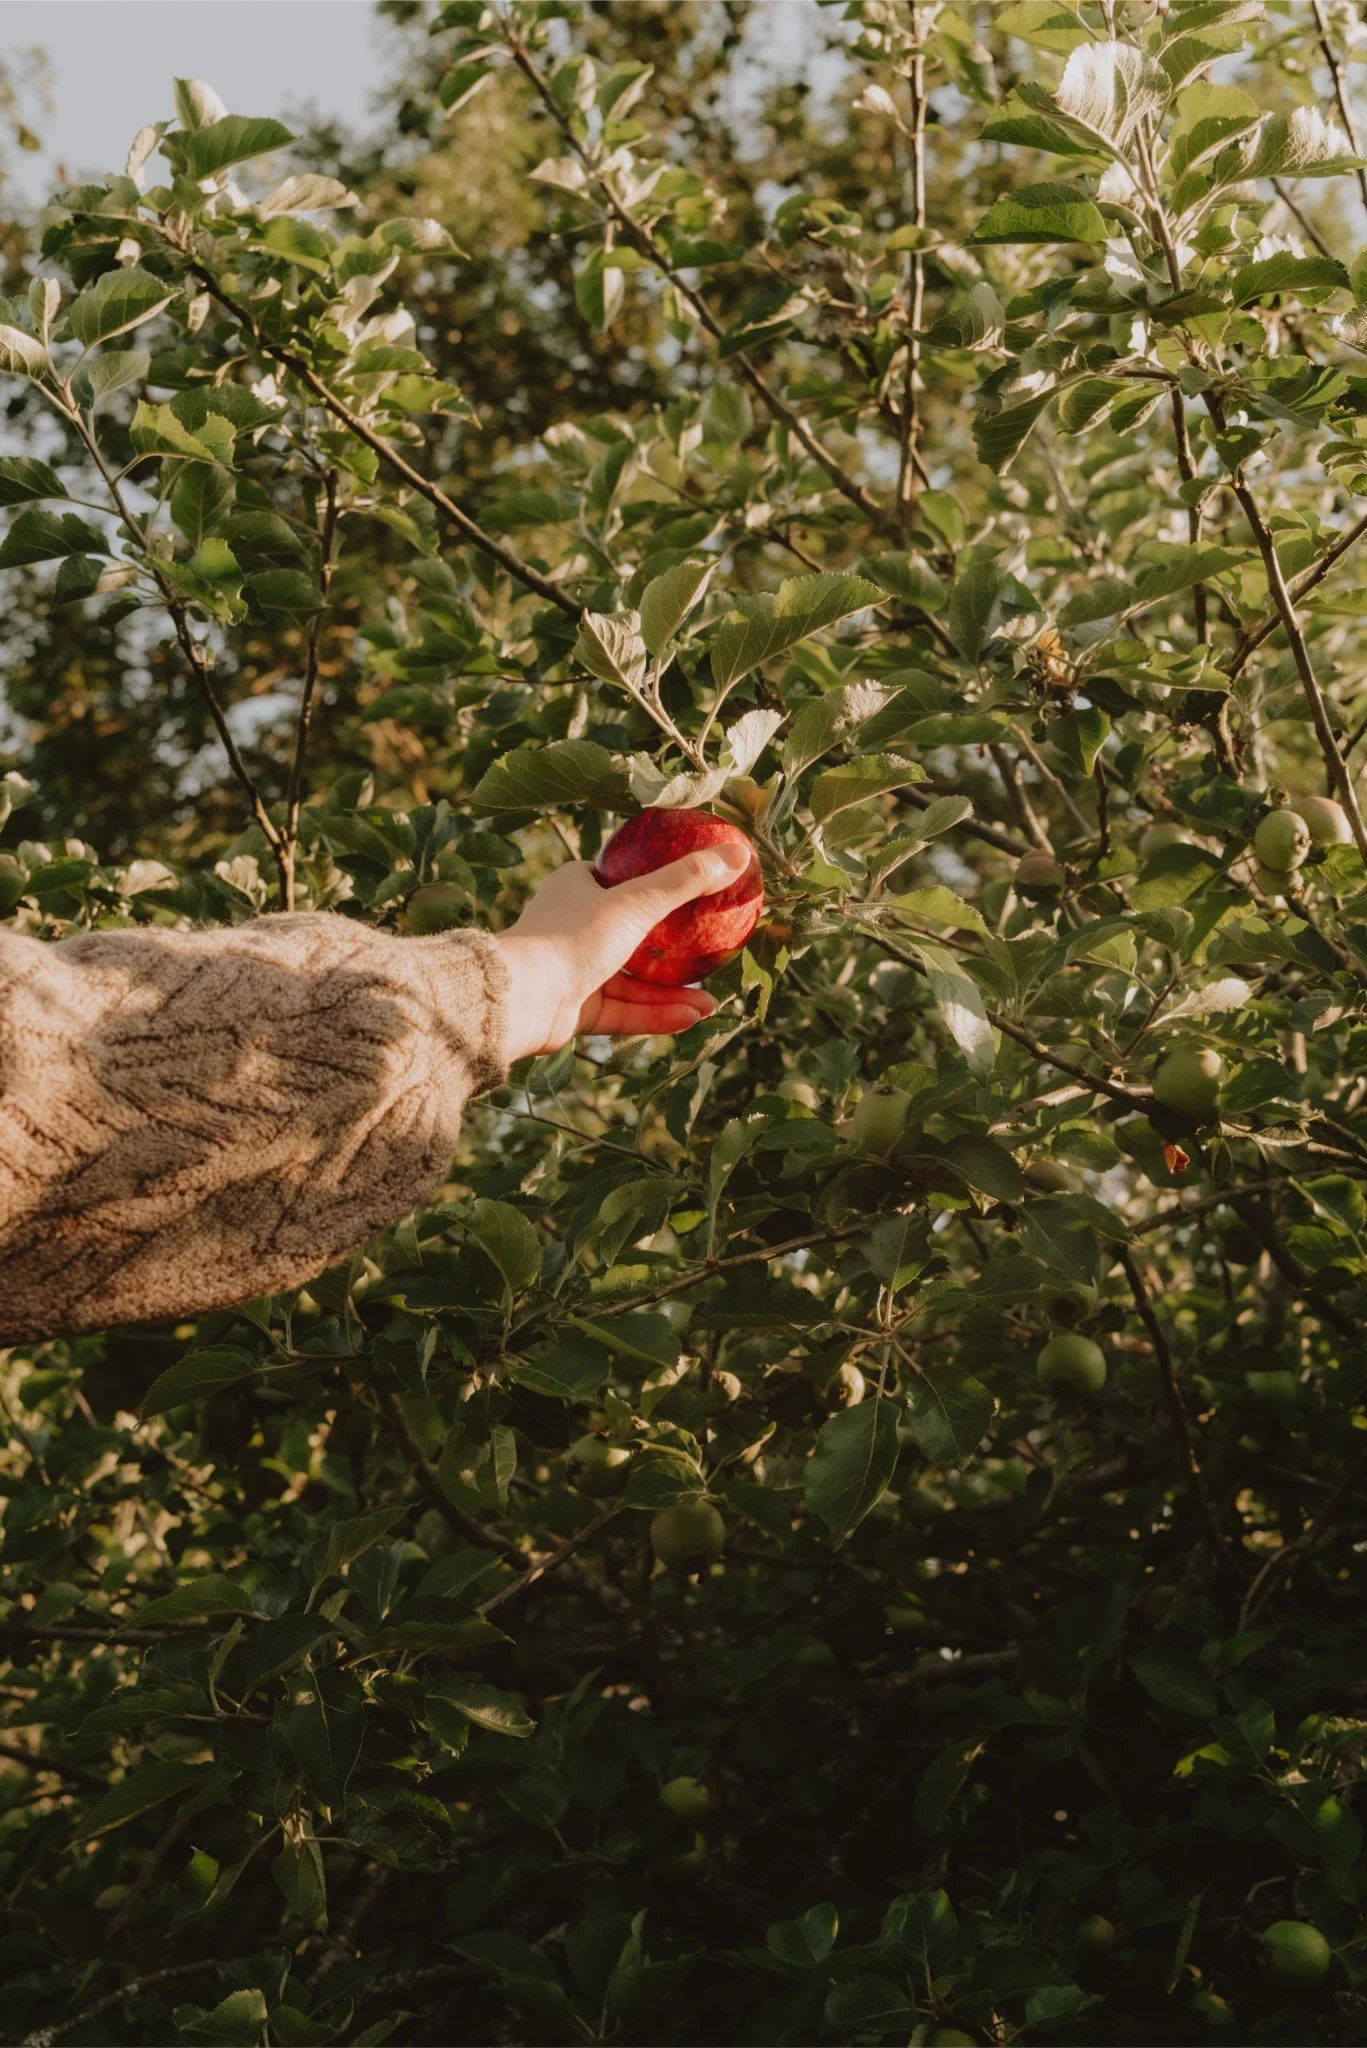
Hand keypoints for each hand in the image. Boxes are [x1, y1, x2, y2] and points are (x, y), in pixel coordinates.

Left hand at [490, 839, 752, 1061]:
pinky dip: (656, 1013)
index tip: (693, 893)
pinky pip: (625, 1010)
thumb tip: (738, 855)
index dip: (654, 884)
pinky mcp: (577, 1009)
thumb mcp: (637, 901)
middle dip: (675, 950)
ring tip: (712, 1002)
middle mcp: (574, 926)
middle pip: (633, 934)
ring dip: (672, 992)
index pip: (618, 880)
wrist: (521, 999)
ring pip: (633, 981)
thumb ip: (686, 881)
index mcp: (576, 888)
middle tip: (711, 955)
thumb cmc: (573, 936)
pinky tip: (692, 1018)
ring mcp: (575, 970)